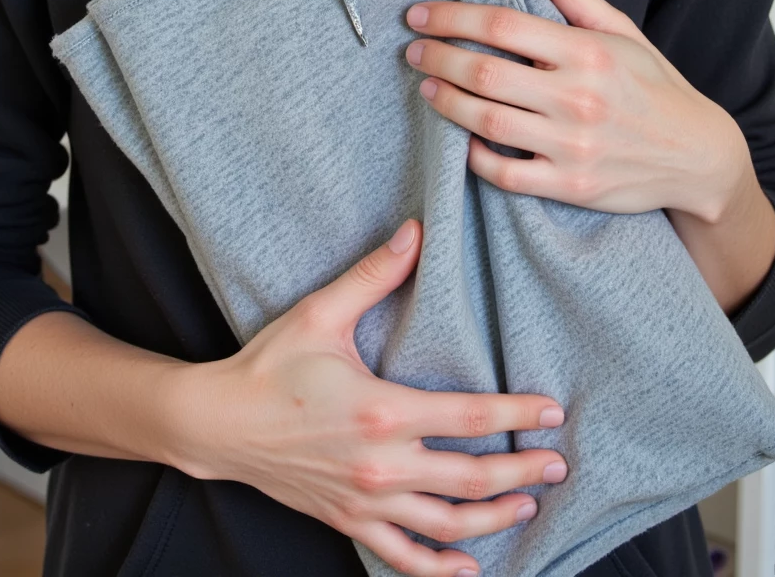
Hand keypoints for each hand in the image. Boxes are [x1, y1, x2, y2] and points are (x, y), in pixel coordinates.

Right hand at [162, 219, 568, 576]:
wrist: (217, 423)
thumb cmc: (269, 365)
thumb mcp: (320, 313)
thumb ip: (373, 275)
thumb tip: (416, 233)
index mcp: (380, 410)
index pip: (468, 417)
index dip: (516, 415)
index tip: (551, 412)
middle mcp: (379, 464)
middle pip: (469, 478)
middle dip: (520, 473)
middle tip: (557, 465)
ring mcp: (364, 500)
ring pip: (445, 524)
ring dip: (493, 517)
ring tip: (527, 504)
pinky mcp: (347, 520)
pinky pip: (402, 556)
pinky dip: (440, 568)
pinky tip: (470, 566)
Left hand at [405, 0, 748, 223]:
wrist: (698, 156)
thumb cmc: (650, 84)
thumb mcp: (616, 28)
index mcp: (587, 50)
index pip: (501, 24)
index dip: (451, 16)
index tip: (418, 15)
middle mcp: (579, 97)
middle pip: (484, 72)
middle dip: (437, 58)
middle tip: (412, 52)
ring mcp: (574, 145)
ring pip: (486, 121)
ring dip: (446, 102)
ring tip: (427, 87)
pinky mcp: (572, 185)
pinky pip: (505, 174)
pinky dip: (475, 156)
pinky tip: (464, 138)